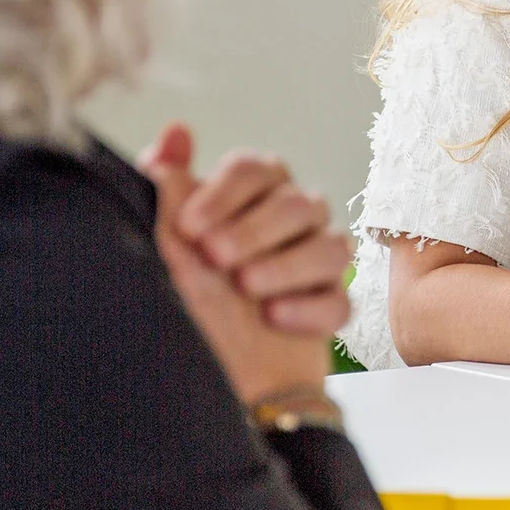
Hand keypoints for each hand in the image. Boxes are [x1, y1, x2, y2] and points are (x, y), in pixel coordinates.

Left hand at [138, 123, 337, 403]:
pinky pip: (340, 297)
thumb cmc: (189, 305)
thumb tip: (175, 131)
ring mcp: (319, 263)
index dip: (225, 192)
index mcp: (252, 198)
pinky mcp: (334, 305)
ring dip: (286, 266)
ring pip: (333, 246)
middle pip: (297, 202)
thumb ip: (170, 189)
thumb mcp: (168, 247)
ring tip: (246, 290)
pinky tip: (273, 318)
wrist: (213, 378)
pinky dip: (307, 308)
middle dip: (254, 231)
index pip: (255, 168)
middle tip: (217, 259)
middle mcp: (293, 222)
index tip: (191, 226)